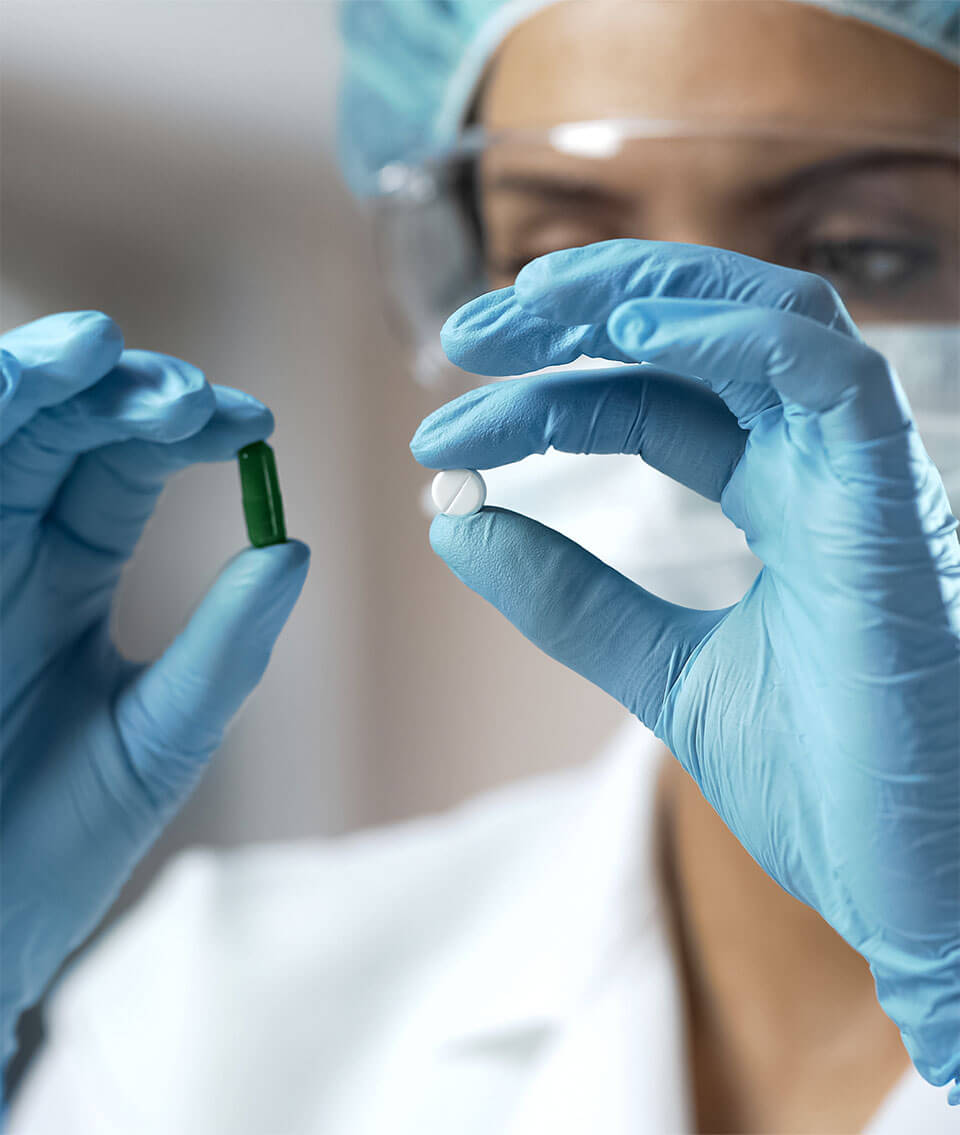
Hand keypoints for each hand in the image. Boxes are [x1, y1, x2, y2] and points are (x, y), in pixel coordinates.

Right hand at [0, 313, 309, 1063]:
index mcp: (68, 572)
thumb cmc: (53, 847)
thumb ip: (222, 650)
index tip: (252, 422)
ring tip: (89, 354)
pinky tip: (10, 394)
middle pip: (55, 428)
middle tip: (182, 394)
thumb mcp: (157, 739)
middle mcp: (4, 547)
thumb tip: (297, 551)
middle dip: (114, 391)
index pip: (125, 463)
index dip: (183, 428)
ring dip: (29, 384)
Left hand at [412, 240, 959, 1098]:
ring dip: (646, 293)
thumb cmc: (821, 784)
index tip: (442, 440)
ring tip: (530, 308)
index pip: (648, 405)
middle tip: (468, 335)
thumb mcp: (661, 670)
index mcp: (777, 498)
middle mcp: (820, 470)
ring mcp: (864, 480)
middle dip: (583, 313)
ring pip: (772, 315)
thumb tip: (455, 523)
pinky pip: (829, 378)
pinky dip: (731, 336)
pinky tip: (630, 335)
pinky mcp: (896, 511)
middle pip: (705, 336)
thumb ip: (569, 597)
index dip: (544, 402)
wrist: (918, 886)